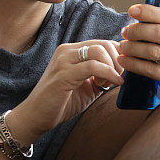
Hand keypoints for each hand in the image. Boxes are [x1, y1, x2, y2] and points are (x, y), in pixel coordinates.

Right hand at [10, 40, 124, 143]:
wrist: (36, 116)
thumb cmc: (61, 102)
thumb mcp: (86, 86)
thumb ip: (101, 76)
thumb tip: (123, 71)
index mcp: (71, 51)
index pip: (102, 43)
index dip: (118, 55)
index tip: (122, 72)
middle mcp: (66, 51)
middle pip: (103, 43)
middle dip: (118, 60)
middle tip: (119, 77)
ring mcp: (64, 60)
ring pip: (99, 51)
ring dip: (113, 67)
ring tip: (112, 82)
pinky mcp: (63, 74)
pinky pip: (93, 66)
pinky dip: (108, 74)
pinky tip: (113, 84)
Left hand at [118, 0, 159, 95]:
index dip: (150, 11)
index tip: (133, 9)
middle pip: (159, 33)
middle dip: (138, 30)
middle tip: (126, 30)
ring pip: (152, 51)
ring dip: (132, 47)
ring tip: (122, 44)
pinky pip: (149, 70)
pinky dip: (133, 64)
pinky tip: (124, 60)